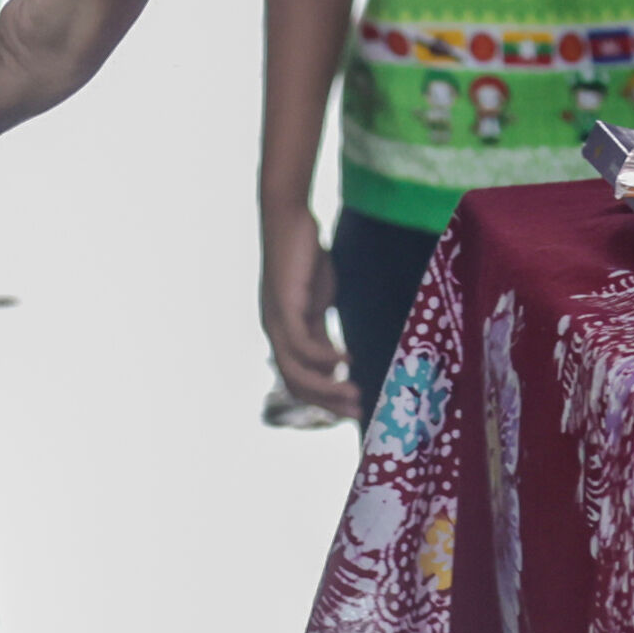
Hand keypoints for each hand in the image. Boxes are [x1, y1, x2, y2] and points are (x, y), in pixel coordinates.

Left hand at [262, 198, 355, 420]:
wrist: (289, 219)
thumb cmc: (306, 257)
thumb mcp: (319, 301)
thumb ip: (322, 329)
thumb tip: (337, 361)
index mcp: (283, 335)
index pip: (300, 379)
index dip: (325, 397)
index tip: (352, 407)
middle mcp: (274, 334)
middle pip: (296, 384)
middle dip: (327, 402)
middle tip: (358, 413)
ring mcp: (275, 323)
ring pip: (296, 372)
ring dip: (327, 388)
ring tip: (356, 395)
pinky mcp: (283, 308)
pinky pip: (301, 345)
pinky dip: (324, 359)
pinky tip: (347, 361)